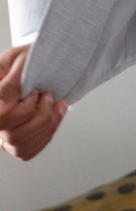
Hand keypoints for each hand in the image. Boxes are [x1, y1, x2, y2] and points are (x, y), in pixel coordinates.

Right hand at [0, 46, 67, 160]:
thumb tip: (6, 104)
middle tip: (48, 95)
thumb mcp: (21, 60)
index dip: (24, 108)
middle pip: (13, 135)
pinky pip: (28, 151)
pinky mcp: (14, 143)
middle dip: (40, 116)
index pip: (2, 116)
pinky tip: (54, 117)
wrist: (38, 64)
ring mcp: (1, 133)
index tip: (37, 92)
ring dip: (47, 125)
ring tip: (55, 104)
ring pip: (21, 145)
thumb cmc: (28, 59)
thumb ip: (12, 82)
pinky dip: (45, 135)